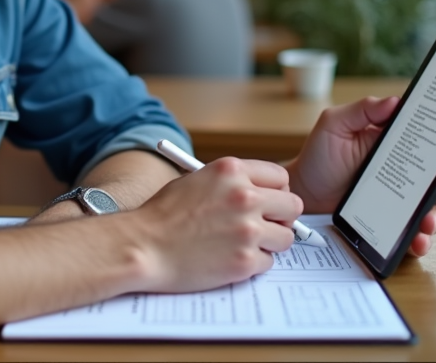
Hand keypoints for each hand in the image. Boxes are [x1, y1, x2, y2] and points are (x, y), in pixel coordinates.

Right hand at [131, 157, 303, 292]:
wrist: (142, 246)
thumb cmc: (162, 216)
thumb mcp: (196, 180)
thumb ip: (231, 182)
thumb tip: (261, 193)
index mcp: (231, 171)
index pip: (281, 177)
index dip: (276, 192)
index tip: (269, 202)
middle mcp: (244, 196)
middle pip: (293, 206)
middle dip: (280, 218)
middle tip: (263, 226)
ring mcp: (247, 230)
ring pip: (286, 238)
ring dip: (268, 243)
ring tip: (240, 245)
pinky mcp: (245, 261)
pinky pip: (268, 263)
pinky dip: (252, 264)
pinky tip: (227, 260)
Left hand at [286, 96, 435, 257]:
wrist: (302, 192)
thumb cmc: (319, 155)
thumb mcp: (336, 124)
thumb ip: (362, 110)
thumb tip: (394, 101)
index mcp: (393, 143)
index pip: (429, 143)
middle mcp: (401, 170)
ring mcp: (397, 197)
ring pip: (429, 207)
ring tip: (428, 222)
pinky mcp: (388, 220)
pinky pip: (411, 231)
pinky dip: (419, 239)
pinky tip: (417, 241)